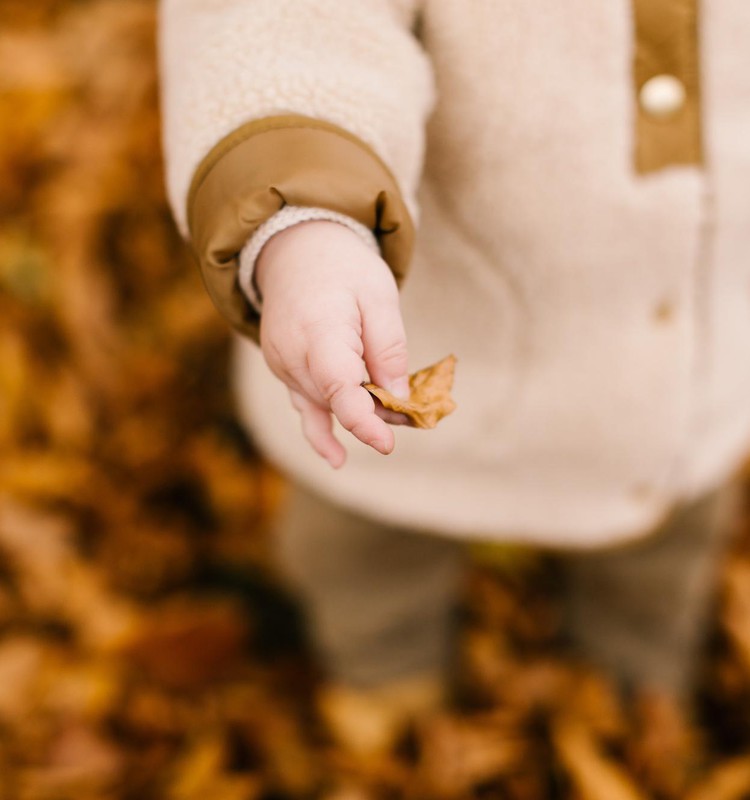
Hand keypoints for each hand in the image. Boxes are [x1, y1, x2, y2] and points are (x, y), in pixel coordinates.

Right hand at [255, 220, 409, 467]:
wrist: (295, 248)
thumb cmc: (344, 267)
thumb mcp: (379, 295)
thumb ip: (389, 348)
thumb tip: (397, 398)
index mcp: (318, 330)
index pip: (338, 387)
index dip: (363, 420)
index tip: (388, 443)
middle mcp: (292, 353)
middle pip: (337, 400)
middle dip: (377, 412)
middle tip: (415, 412)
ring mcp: (281, 363)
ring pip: (325, 404)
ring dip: (359, 413)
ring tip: (393, 418)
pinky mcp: (282, 368)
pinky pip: (303, 404)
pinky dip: (321, 430)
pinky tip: (336, 457)